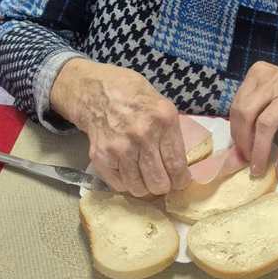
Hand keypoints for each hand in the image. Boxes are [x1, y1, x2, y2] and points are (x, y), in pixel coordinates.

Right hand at [50, 58, 190, 196]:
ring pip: (139, 188)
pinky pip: (119, 184)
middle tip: (161, 180)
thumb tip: (182, 166)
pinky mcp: (101, 156)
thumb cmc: (132, 97)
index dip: (181, 180)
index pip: (177, 164)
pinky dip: (125, 181)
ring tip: (143, 174)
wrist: (95, 90)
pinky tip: (127, 168)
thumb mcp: (161, 105)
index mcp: (163, 119)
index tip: (180, 182)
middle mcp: (142, 135)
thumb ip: (171, 133)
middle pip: (159, 182)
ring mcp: (120, 147)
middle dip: (163, 185)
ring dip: (144, 186)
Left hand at [230, 63, 277, 178]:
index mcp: (260, 73)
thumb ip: (253, 113)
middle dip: (242, 141)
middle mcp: (273, 80)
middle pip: (245, 113)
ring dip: (259, 151)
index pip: (238, 104)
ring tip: (258, 169)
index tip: (239, 148)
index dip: (235, 130)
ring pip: (264, 125)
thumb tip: (236, 151)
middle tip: (246, 158)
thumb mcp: (272, 94)